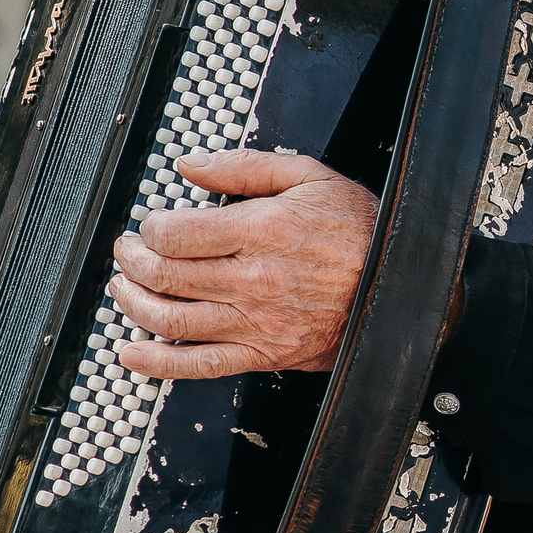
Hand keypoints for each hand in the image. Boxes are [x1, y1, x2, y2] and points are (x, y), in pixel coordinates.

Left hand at [109, 151, 377, 378]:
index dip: (151, 227)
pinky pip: (200, 365)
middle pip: (164, 275)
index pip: (175, 233)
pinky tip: (132, 351)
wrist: (406, 284)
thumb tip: (191, 166)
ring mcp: (257, 321)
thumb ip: (246, 167)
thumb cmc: (363, 230)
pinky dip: (157, 363)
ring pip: (170, 319)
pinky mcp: (265, 353)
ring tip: (126, 288)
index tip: (152, 223)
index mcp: (264, 230)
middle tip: (130, 250)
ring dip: (134, 303)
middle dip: (134, 260)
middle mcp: (255, 279)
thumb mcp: (312, 177)